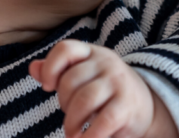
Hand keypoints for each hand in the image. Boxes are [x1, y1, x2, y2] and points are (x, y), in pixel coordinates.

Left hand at [29, 40, 177, 137]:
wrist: (146, 107)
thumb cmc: (105, 92)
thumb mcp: (83, 76)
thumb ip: (57, 71)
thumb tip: (33, 68)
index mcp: (92, 53)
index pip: (66, 49)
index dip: (50, 67)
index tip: (47, 87)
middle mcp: (106, 63)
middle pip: (70, 80)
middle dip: (63, 103)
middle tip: (68, 117)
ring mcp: (118, 83)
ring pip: (83, 100)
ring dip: (71, 122)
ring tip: (72, 133)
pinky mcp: (126, 106)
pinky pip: (102, 121)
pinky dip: (89, 136)